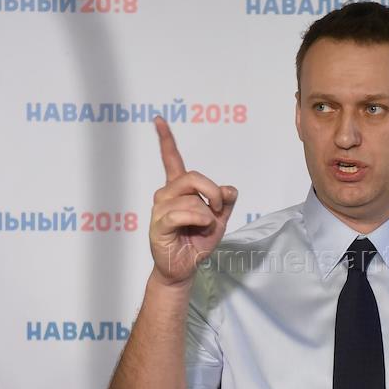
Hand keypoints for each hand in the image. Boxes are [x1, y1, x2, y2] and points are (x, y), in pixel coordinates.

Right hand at [149, 115, 237, 286]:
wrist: (186, 268)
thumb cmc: (197, 242)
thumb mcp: (220, 219)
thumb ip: (226, 201)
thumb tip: (230, 189)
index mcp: (178, 189)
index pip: (171, 160)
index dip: (166, 140)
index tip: (158, 120)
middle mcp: (166, 194)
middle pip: (192, 176)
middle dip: (213, 191)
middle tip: (219, 208)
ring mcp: (160, 208)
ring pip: (191, 198)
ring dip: (207, 214)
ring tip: (203, 228)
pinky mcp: (159, 224)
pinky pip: (182, 212)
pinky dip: (198, 219)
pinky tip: (199, 228)